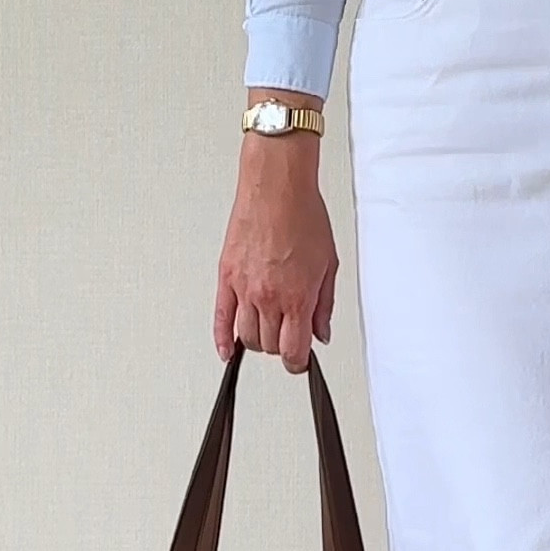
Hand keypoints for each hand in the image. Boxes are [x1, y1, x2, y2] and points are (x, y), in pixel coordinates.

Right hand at [215, 129, 338, 370]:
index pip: (294, 351)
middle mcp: (268, 297)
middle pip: (269, 347)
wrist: (276, 187)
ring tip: (268, 331)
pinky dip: (223, 340)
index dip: (299, 363)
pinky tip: (228, 351)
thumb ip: (324, 304)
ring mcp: (244, 289)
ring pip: (247, 337)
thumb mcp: (328, 264)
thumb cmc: (303, 216)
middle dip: (282, 347)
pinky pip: (220, 318)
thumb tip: (321, 332)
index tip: (302, 361)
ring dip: (258, 341)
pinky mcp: (226, 277)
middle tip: (289, 336)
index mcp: (297, 296)